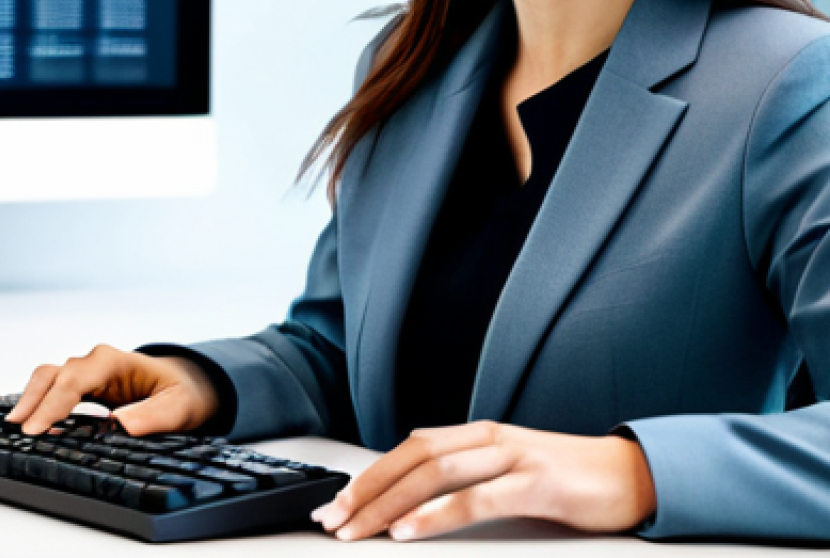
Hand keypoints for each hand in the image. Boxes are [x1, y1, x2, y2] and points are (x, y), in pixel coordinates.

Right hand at [5, 344, 220, 436]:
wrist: (186, 386)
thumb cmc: (182, 393)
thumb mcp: (178, 406)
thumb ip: (153, 415)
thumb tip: (122, 423)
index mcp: (116, 362)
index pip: (76, 379)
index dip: (54, 403)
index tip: (37, 428)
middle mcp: (96, 363)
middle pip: (54, 375)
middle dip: (33, 399)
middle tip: (17, 429)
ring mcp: (88, 374)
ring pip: (48, 379)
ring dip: (30, 399)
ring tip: (14, 427)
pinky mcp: (84, 387)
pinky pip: (54, 390)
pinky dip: (38, 403)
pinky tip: (29, 423)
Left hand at [312, 421, 655, 540]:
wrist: (630, 474)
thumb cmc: (565, 478)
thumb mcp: (508, 471)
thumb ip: (468, 476)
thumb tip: (415, 494)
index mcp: (478, 434)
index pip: (410, 449)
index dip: (371, 474)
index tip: (339, 503)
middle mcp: (488, 438)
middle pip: (413, 457)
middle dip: (368, 490)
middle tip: (334, 520)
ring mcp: (512, 456)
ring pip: (436, 473)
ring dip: (390, 502)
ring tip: (359, 528)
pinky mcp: (536, 482)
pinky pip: (477, 497)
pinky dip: (437, 514)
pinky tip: (411, 531)